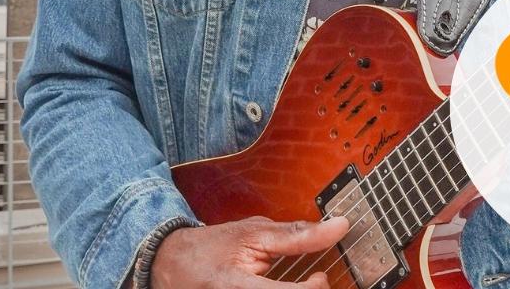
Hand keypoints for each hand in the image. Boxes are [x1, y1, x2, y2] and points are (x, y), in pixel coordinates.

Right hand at [150, 214, 349, 288]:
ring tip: (301, 286)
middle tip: (315, 283)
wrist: (171, 266)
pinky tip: (284, 287)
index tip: (321, 276)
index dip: (313, 288)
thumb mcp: (253, 232)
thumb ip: (296, 234)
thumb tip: (337, 226)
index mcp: (237, 286)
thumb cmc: (212, 247)